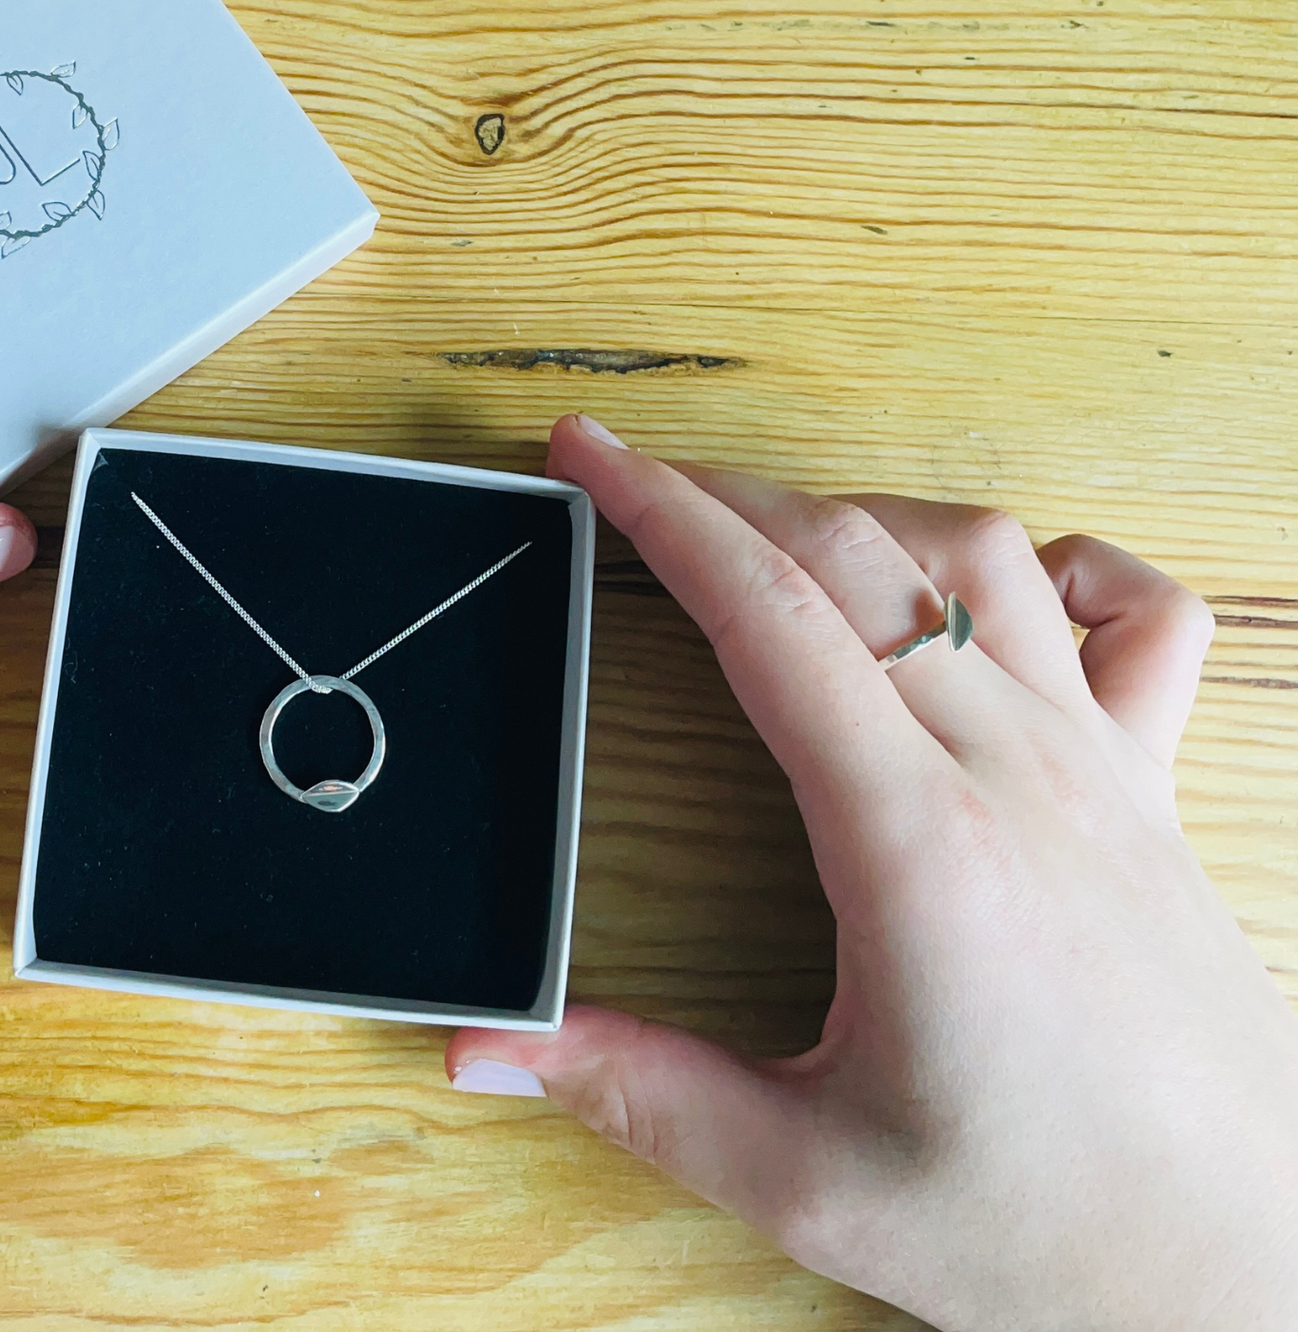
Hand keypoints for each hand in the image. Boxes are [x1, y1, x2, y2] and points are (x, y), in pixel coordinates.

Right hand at [450, 414, 1297, 1331]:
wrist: (1252, 1270)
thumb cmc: (1053, 1230)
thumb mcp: (813, 1182)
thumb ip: (639, 1093)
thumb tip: (484, 1047)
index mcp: (914, 843)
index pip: (766, 614)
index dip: (661, 515)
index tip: (589, 455)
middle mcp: (1011, 768)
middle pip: (851, 556)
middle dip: (723, 495)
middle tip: (633, 483)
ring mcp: (1097, 765)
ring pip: (980, 554)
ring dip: (864, 515)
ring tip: (780, 535)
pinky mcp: (1154, 787)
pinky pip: (1139, 614)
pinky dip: (1060, 564)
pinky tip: (999, 591)